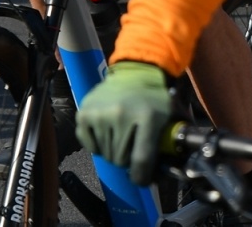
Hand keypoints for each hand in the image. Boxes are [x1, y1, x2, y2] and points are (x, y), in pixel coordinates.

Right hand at [75, 61, 172, 184]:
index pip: (141, 160)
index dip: (141, 176)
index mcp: (146, 116)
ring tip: (121, 134)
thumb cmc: (152, 98)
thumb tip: (161, 175)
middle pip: (120, 160)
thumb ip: (167, 143)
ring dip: (113, 150)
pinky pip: (90, 146)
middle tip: (132, 145)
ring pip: (105, 154)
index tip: (141, 179)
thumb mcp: (168, 116)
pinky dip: (97, 145)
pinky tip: (106, 131)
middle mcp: (120, 114)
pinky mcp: (84, 114)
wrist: (134, 71)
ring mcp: (100, 114)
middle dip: (127, 158)